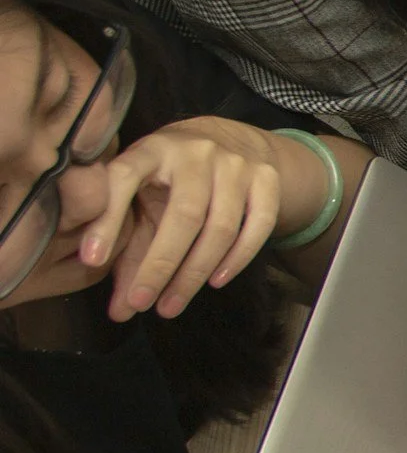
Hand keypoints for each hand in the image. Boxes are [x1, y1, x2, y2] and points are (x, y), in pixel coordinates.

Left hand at [43, 118, 292, 320]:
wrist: (230, 141)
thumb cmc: (171, 180)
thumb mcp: (140, 199)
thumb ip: (124, 247)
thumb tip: (120, 311)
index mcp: (151, 149)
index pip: (123, 178)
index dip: (106, 220)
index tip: (92, 261)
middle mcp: (195, 152)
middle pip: (183, 215)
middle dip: (161, 265)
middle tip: (142, 303)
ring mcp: (236, 164)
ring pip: (221, 226)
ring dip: (195, 272)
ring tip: (172, 305)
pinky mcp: (267, 179)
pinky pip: (258, 225)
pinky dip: (238, 259)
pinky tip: (216, 281)